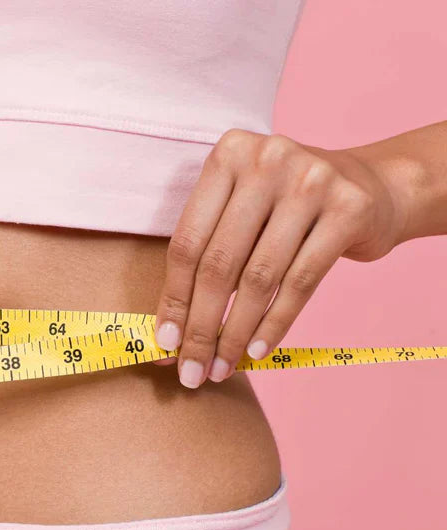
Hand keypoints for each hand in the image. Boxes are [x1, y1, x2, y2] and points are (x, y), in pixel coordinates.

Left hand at [152, 128, 409, 387]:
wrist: (372, 187)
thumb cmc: (286, 208)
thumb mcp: (242, 208)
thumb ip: (206, 252)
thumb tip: (170, 330)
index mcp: (229, 153)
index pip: (188, 240)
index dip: (173, 297)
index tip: (164, 343)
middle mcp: (268, 160)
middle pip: (219, 262)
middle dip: (201, 325)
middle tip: (192, 369)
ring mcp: (312, 181)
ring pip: (259, 277)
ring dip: (235, 333)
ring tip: (222, 367)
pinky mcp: (348, 209)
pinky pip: (301, 282)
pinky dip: (275, 323)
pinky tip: (257, 351)